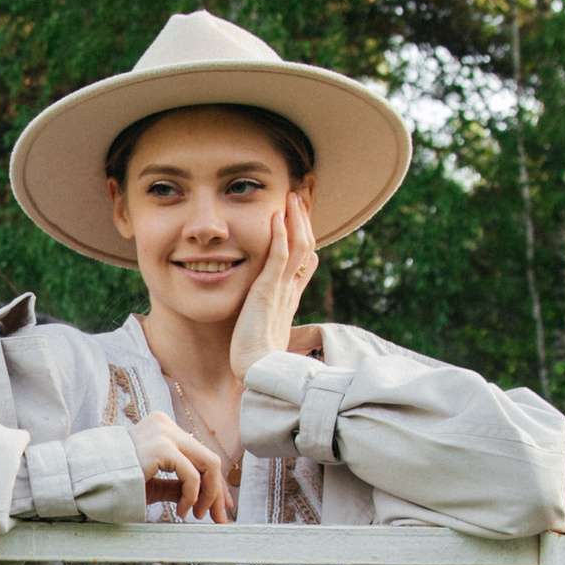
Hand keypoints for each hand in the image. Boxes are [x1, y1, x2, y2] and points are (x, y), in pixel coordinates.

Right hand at [125, 410, 233, 520]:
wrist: (88, 481)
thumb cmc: (116, 482)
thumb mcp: (154, 483)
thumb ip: (177, 485)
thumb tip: (205, 498)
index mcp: (163, 429)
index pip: (200, 454)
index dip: (215, 482)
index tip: (222, 505)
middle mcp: (166, 425)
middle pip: (210, 458)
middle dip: (218, 491)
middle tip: (219, 517)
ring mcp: (165, 433)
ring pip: (209, 464)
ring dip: (209, 495)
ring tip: (197, 515)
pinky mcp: (161, 447)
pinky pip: (192, 474)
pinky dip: (193, 496)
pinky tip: (182, 510)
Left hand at [228, 198, 319, 380]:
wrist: (256, 371)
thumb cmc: (255, 357)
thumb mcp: (263, 328)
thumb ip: (266, 313)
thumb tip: (265, 308)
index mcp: (290, 296)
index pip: (306, 259)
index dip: (307, 234)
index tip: (304, 214)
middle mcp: (291, 289)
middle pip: (309, 245)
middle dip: (306, 218)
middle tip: (304, 192)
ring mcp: (282, 289)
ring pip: (300, 245)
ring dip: (298, 218)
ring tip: (295, 194)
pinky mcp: (268, 292)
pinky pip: (279, 257)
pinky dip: (280, 234)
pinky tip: (276, 215)